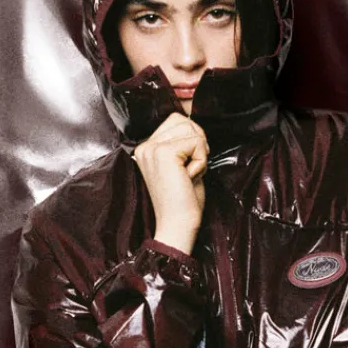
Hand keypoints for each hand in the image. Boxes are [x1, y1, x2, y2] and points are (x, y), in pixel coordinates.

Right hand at [133, 112, 208, 253]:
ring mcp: (152, 148)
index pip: (176, 121)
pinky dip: (201, 161)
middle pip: (183, 121)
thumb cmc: (183, 202)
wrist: (177, 226)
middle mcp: (145, 146)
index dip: (192, 141)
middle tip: (190, 171)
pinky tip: (189, 177)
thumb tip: (194, 125)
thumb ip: (183, 144)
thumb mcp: (181, 166)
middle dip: (197, 144)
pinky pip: (197, 142)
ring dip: (199, 153)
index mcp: (146, 149)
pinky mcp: (164, 153)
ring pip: (191, 129)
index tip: (187, 168)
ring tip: (188, 174)